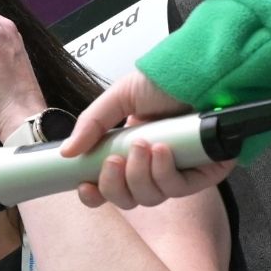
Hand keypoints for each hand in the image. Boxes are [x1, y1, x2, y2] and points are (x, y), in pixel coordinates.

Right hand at [63, 71, 230, 207]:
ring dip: (140, 175)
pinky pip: (178, 189)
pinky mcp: (204, 174)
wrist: (204, 71)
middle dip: (116, 184)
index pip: (109, 187)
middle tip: (114, 160)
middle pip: (128, 199)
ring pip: (151, 197)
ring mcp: (179, 172)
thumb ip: (91, 124)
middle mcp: (154, 166)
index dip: (96, 194)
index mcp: (130, 151)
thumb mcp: (121, 96)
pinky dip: (165, 173)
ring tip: (143, 145)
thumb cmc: (167, 80)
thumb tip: (66, 152)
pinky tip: (162, 151)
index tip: (85, 186)